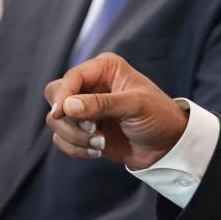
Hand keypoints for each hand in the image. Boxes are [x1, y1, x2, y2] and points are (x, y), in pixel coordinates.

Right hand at [44, 52, 188, 169]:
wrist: (166, 144)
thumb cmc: (157, 116)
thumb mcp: (135, 106)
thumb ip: (102, 104)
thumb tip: (67, 106)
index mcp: (105, 68)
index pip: (71, 78)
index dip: (62, 95)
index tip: (60, 114)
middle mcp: (91, 84)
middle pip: (54, 95)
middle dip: (68, 118)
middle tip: (93, 129)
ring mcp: (84, 108)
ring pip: (55, 120)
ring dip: (75, 137)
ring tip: (101, 143)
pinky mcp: (81, 129)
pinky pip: (61, 139)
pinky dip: (76, 148)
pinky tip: (97, 150)